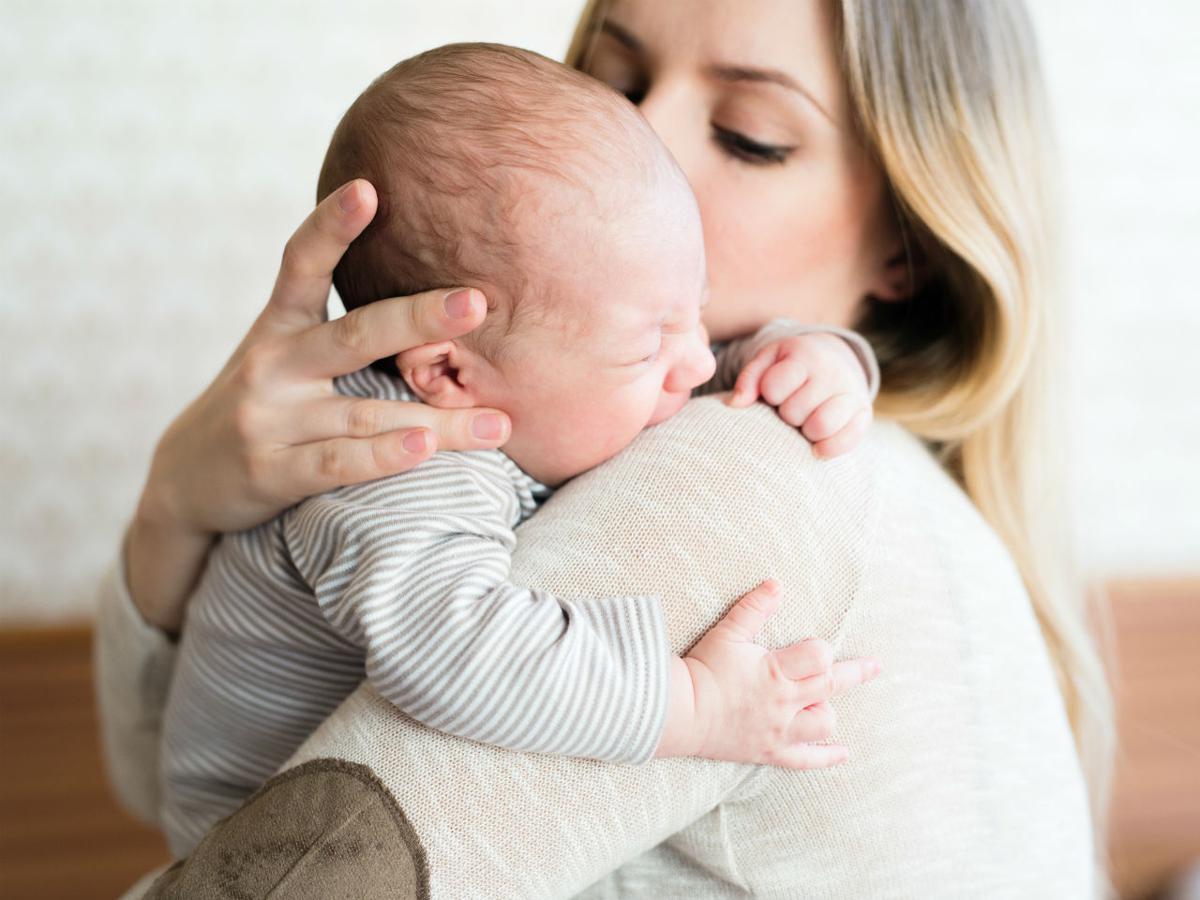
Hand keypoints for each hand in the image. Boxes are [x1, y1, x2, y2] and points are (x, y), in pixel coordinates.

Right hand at [126, 179, 511, 631]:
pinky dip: (383, 456)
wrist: (185, 483)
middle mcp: (270, 365)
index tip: (369, 187)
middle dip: (418, 319)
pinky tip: (424, 448)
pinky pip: (338, 462)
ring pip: (366, 413)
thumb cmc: (262, 411)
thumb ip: (339, 333)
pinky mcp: (270, 472)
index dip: (332, 225)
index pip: (301, 265)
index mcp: (277, 327)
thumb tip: (434, 304)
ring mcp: (269, 419)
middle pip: (353, 335)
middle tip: (476, 302)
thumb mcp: (281, 358)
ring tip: (498, 423)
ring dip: (438, 420)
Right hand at [657, 581, 880, 767]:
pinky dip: (827, 757)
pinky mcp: (770, 751)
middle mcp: (784, 702)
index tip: (812, 647)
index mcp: (776, 672)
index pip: (819, 657)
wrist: (680, 712)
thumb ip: (754, 608)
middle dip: (856, 673)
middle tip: (875, 666)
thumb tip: (777, 584)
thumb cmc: (703, 669)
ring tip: (823, 701)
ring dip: (828, 710)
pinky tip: (843, 753)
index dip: (821, 649)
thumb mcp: (727, 632)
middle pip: (832, 686)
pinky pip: (806, 760)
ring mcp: (779, 730)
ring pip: (824, 723)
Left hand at [728, 334, 872, 458]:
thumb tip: (735, 404)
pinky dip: (828, 448)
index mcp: (805, 355)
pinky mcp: (864, 413)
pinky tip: (817, 446)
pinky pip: (846, 441)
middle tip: (792, 408)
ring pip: (820, 427)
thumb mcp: (768, 361)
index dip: (770, 396)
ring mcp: (851, 392)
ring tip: (805, 422)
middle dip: (787, 415)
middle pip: (794, 412)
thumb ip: (749, 379)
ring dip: (806, 431)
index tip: (775, 392)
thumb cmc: (792, 367)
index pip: (773, 388)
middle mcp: (832, 372)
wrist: (836, 359)